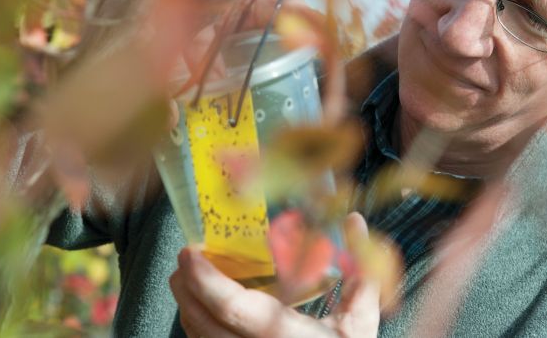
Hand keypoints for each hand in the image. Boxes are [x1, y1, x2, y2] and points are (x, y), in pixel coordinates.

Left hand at [170, 212, 379, 337]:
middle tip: (184, 258)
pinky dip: (199, 325)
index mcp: (285, 336)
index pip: (234, 309)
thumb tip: (354, 219)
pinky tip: (203, 306)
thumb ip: (359, 271)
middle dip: (186, 288)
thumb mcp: (362, 319)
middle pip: (203, 324)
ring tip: (187, 276)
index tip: (192, 253)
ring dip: (189, 305)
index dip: (206, 280)